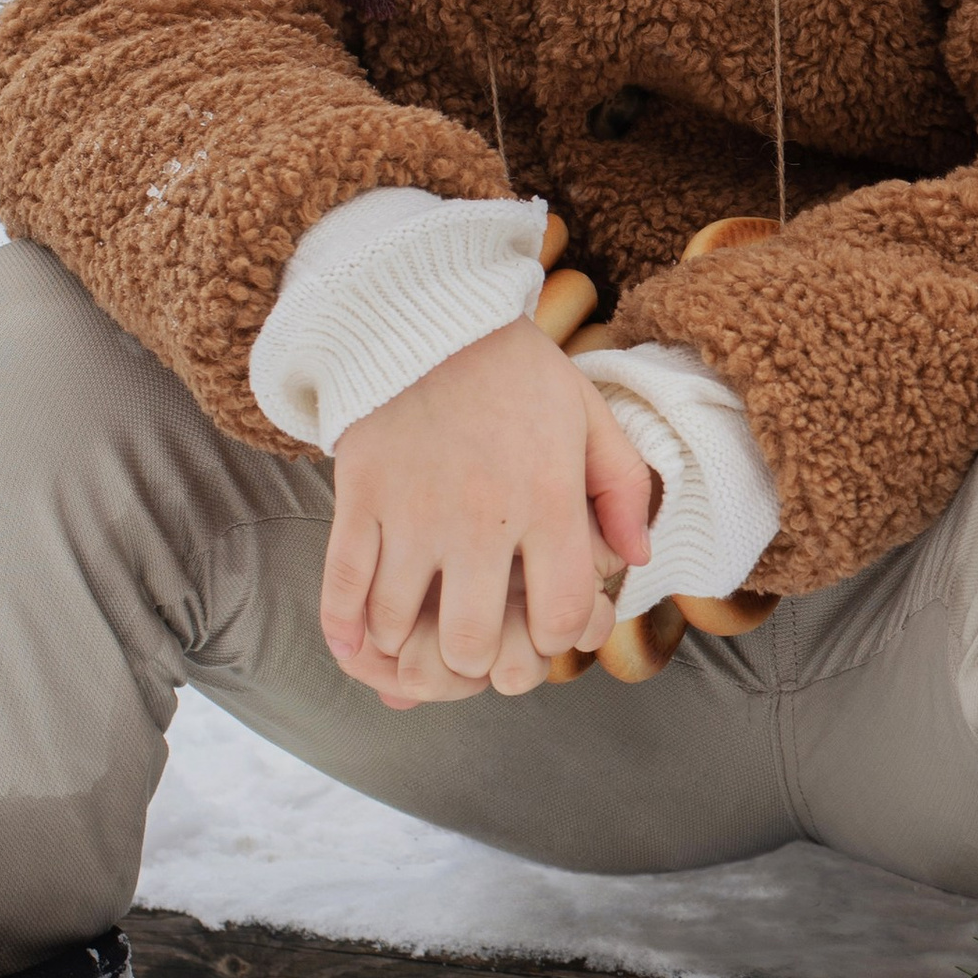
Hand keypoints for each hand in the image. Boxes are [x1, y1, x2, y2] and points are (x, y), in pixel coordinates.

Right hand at [323, 319, 654, 705]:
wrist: (428, 312)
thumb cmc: (517, 370)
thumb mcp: (590, 415)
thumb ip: (622, 488)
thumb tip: (635, 561)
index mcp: (547, 499)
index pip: (558, 616)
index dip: (555, 642)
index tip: (543, 630)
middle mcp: (480, 516)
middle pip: (472, 640)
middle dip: (477, 665)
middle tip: (478, 651)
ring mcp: (412, 511)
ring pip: (400, 625)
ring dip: (410, 647)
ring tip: (424, 638)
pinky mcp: (359, 497)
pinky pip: (342, 586)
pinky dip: (344, 629)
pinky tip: (359, 645)